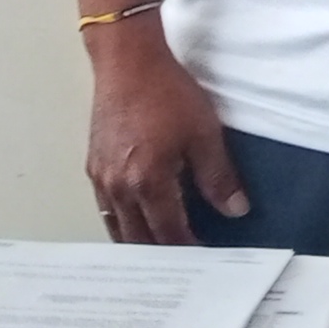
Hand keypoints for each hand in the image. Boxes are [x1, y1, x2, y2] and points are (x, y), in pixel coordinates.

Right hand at [86, 25, 246, 243]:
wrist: (128, 64)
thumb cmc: (168, 94)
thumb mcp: (204, 134)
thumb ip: (218, 177)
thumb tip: (235, 210)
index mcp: (147, 182)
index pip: (168, 231)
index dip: (187, 248)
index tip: (204, 258)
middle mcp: (118, 187)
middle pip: (138, 237)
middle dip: (161, 254)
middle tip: (182, 263)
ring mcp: (101, 178)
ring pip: (118, 226)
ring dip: (138, 242)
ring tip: (161, 251)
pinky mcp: (93, 167)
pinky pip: (106, 208)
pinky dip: (122, 222)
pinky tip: (137, 222)